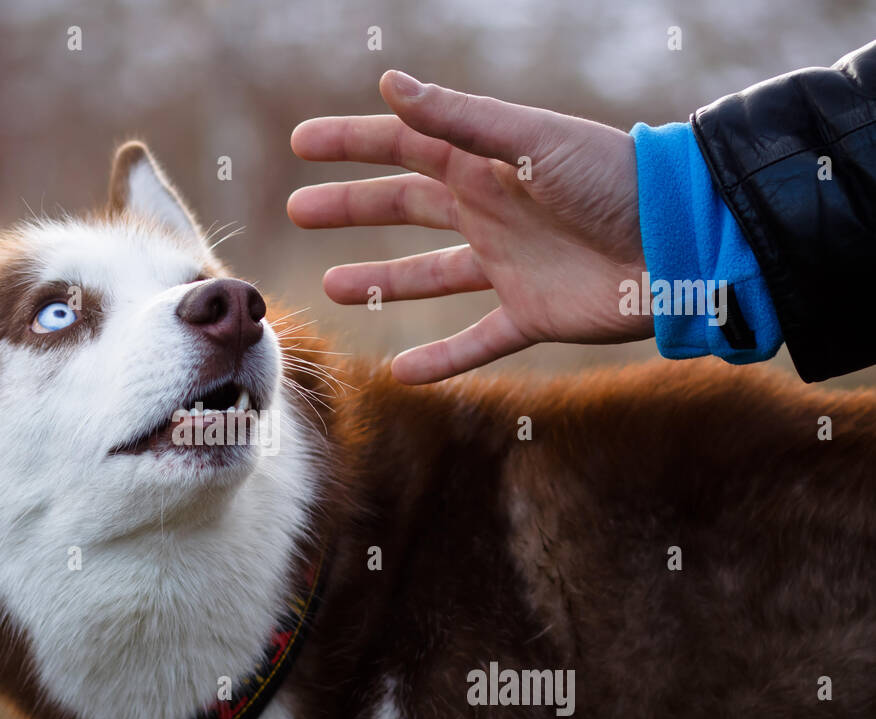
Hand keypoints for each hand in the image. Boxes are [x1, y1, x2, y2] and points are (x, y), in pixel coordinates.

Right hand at [288, 70, 649, 383]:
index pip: (405, 144)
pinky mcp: (532, 314)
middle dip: (352, 207)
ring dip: (380, 280)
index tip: (302, 145)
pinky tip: (402, 373)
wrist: (682, 243)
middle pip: (406, 207)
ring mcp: (509, 264)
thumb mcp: (532, 141)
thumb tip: (390, 83)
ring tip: (331, 287)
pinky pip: (476, 341)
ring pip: (430, 274)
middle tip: (299, 209)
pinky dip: (441, 360)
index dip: (353, 142)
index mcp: (488, 163)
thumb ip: (461, 119)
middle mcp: (492, 210)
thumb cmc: (614, 179)